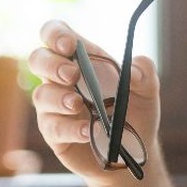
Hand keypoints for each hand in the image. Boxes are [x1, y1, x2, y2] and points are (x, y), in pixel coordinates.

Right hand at [28, 20, 162, 185]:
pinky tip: (87, 130)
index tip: (70, 45)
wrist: (132, 153)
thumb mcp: (147, 91)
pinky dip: (70, 128)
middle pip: (38, 59)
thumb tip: (133, 70)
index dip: (56, 34)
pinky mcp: (54, 134)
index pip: (56, 34)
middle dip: (51, 64)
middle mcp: (61, 80)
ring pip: (41, 95)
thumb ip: (145, 73)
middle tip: (72, 74)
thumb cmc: (135, 114)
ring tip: (78, 104)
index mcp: (82, 59)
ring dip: (59, 97)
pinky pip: (52, 127)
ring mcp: (54, 107)